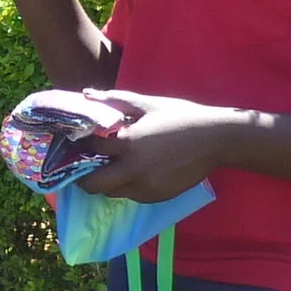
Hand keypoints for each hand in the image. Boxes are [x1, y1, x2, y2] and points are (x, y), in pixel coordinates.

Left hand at [77, 91, 246, 201]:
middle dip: (83, 177)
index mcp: (128, 143)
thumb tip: (86, 94)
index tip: (74, 143)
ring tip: (109, 167)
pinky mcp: (157, 196)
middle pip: (94, 184)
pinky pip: (132, 196)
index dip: (78, 146)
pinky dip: (126, 186)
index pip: (90, 149)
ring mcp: (145, 187)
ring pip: (112, 192)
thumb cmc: (181, 116)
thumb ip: (114, 100)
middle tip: (83, 166)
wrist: (215, 139)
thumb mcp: (148, 104)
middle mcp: (133, 170)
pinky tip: (132, 171)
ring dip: (106, 182)